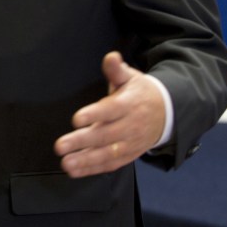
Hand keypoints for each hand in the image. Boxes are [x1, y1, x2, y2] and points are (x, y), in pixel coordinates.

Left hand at [54, 51, 164, 177]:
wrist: (166, 113)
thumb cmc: (140, 93)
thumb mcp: (131, 77)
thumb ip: (116, 70)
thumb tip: (111, 57)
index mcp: (129, 104)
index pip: (111, 110)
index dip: (94, 115)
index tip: (76, 119)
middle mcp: (130, 126)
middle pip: (105, 135)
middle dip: (82, 141)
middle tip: (60, 145)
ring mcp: (130, 143)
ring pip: (107, 154)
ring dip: (85, 160)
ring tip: (65, 163)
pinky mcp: (128, 155)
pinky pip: (110, 164)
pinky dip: (92, 169)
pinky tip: (74, 170)